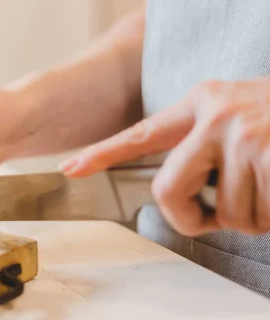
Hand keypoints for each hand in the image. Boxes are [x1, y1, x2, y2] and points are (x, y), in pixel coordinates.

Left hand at [60, 79, 269, 236]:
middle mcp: (216, 113)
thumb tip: (177, 194)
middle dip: (191, 217)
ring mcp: (245, 133)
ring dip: (252, 217)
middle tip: (215, 217)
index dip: (101, 154)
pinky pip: (260, 215)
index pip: (140, 134)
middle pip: (169, 190)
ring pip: (226, 212)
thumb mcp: (240, 115)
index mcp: (202, 102)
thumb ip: (203, 145)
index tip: (70, 168)